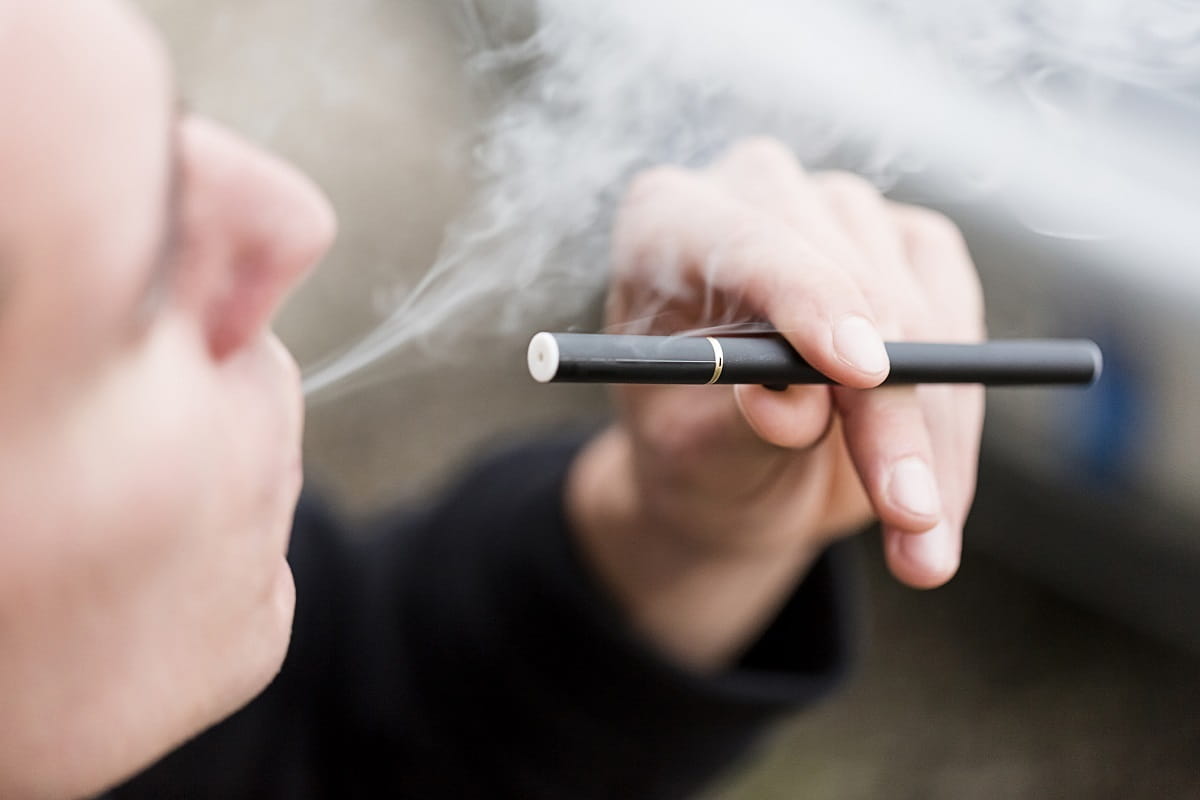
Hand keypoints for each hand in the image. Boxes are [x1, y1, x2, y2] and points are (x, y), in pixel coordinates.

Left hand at [566, 138, 985, 669]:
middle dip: (889, 414)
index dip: (808, 301)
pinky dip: (956, 425)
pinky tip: (936, 495)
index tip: (860, 374)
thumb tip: (788, 406)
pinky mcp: (911, 243)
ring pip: (920, 317)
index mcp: (666, 226)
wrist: (737, 473)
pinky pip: (960, 324)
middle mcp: (756, 195)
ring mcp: (840, 212)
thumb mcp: (693, 460)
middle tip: (910, 516)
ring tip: (922, 543)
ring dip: (933, 440)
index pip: (745, 243)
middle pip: (850, 285)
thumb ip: (734, 427)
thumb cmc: (694, 455)